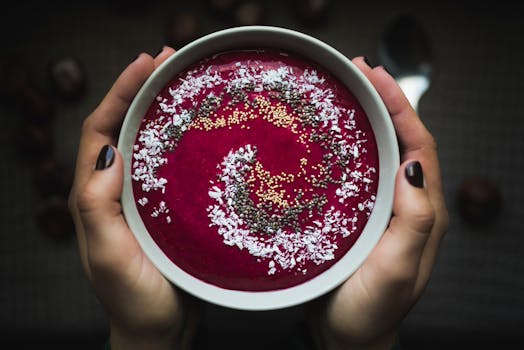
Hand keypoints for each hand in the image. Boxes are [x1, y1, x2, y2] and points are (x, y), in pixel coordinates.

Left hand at [68, 47, 198, 349]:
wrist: (160, 330)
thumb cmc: (134, 300)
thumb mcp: (107, 256)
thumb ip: (97, 204)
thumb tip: (108, 151)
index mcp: (95, 195)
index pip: (100, 130)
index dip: (120, 92)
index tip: (147, 63)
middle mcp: (116, 190)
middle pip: (124, 126)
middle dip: (142, 89)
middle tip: (171, 58)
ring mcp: (142, 197)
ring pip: (147, 142)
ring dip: (162, 108)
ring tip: (185, 81)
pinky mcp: (167, 208)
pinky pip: (170, 164)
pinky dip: (181, 139)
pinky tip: (202, 129)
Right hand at [306, 57, 448, 349]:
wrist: (348, 340)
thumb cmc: (369, 312)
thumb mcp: (396, 272)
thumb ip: (413, 222)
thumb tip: (413, 165)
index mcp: (423, 213)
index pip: (420, 145)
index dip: (400, 107)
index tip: (374, 76)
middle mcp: (408, 206)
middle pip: (403, 141)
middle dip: (385, 102)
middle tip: (357, 72)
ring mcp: (385, 210)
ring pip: (383, 153)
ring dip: (369, 119)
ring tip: (346, 92)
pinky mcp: (363, 217)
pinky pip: (363, 173)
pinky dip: (352, 147)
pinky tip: (334, 138)